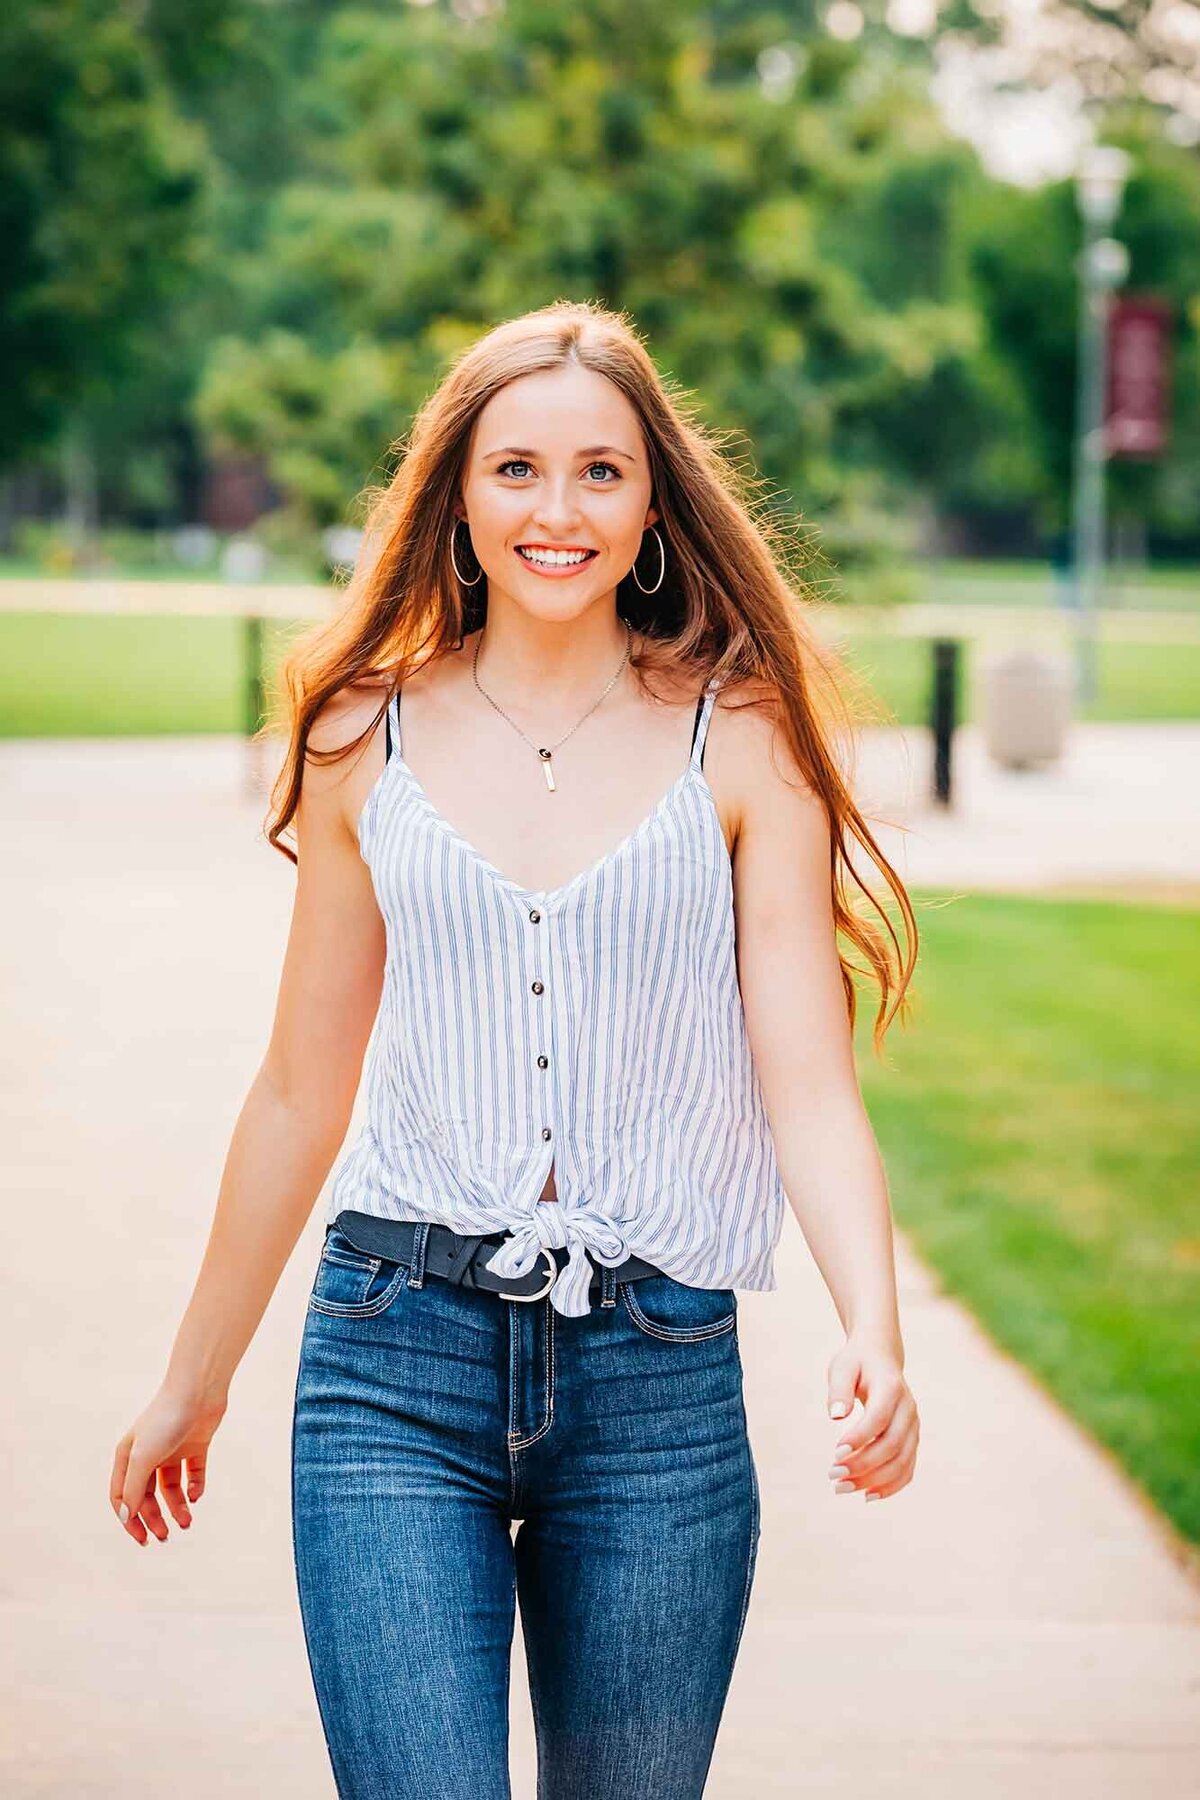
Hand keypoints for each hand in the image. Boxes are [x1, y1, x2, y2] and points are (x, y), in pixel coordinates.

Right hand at [109, 1382, 227, 1544]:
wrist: (198, 1390)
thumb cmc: (165, 1420)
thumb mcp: (143, 1458)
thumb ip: (134, 1489)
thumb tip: (125, 1517)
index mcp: (128, 1457)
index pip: (123, 1497)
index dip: (130, 1520)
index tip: (143, 1539)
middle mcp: (148, 1454)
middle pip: (148, 1496)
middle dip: (155, 1518)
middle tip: (166, 1536)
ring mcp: (172, 1450)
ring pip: (171, 1488)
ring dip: (177, 1507)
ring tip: (187, 1522)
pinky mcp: (195, 1445)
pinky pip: (193, 1474)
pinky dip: (195, 1487)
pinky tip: (196, 1493)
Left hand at [825, 1334, 917, 1502]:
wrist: (881, 1356)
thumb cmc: (857, 1362)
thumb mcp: (842, 1366)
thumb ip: (838, 1389)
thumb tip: (835, 1416)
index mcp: (891, 1388)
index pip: (879, 1418)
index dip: (859, 1438)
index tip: (835, 1453)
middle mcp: (908, 1409)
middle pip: (892, 1445)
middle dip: (863, 1465)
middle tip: (833, 1475)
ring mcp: (913, 1426)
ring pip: (901, 1461)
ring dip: (874, 1480)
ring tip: (843, 1488)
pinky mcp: (912, 1439)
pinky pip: (908, 1468)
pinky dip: (891, 1485)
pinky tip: (868, 1495)